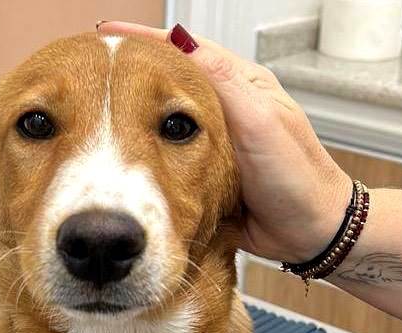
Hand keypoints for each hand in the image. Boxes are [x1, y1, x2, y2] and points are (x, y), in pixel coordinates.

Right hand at [97, 22, 352, 262]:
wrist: (310, 232)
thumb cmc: (298, 178)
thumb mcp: (263, 125)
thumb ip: (225, 86)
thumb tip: (184, 44)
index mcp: (242, 85)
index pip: (187, 49)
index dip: (146, 39)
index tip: (107, 32)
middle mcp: (225, 107)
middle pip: (171, 79)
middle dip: (132, 69)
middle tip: (91, 65)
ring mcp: (213, 139)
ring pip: (166, 115)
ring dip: (134, 107)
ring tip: (96, 101)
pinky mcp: (205, 169)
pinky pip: (169, 151)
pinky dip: (145, 144)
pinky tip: (122, 144)